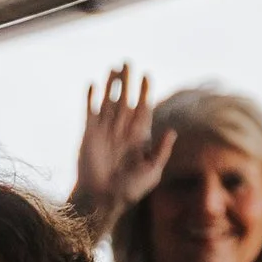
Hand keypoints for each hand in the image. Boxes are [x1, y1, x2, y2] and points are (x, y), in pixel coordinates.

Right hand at [72, 65, 170, 235]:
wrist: (102, 199)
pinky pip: (90, 111)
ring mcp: (105, 130)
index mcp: (139, 136)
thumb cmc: (129, 189)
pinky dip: (92, 98)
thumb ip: (161, 151)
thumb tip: (172, 132)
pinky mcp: (89, 134)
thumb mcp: (152, 171)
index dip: (145, 91)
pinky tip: (93, 84)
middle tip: (129, 62)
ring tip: (114, 67)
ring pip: (109, 101)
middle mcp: (122, 130)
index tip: (147, 76)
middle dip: (128, 81)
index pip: (143, 108)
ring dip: (111, 84)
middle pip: (126, 99)